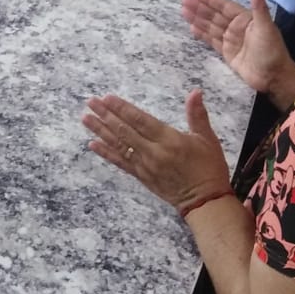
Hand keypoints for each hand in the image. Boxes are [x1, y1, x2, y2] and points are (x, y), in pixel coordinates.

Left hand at [82, 90, 232, 211]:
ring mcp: (145, 165)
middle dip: (106, 115)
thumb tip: (195, 92)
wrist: (205, 201)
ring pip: (119, 145)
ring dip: (101, 131)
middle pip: (125, 131)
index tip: (107, 98)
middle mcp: (153, 152)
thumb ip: (197, 114)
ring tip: (86, 119)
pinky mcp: (142, 177)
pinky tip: (92, 144)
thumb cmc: (208, 167)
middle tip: (90, 102)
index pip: (140, 120)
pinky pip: (121, 163)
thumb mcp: (207, 139)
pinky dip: (106, 153)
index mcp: (169, 140)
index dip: (122, 108)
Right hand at [180, 0, 294, 106]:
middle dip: (199, 8)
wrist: (273, 77)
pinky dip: (202, 34)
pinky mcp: (227, 53)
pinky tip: (192, 27)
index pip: (225, 6)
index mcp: (245, 19)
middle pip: (214, 15)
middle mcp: (236, 27)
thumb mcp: (266, 28)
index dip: (212, 0)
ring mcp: (231, 40)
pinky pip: (212, 40)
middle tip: (184, 0)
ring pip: (210, 26)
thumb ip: (259, 8)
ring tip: (183, 11)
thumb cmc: (271, 51)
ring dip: (197, 19)